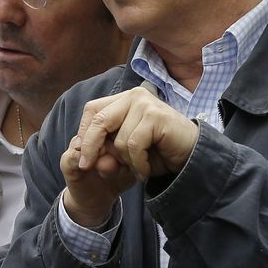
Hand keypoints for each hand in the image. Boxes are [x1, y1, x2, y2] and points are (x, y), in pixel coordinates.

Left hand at [63, 88, 197, 224]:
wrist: (190, 158)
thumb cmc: (157, 153)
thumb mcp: (124, 153)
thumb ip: (104, 151)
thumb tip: (77, 153)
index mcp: (123, 99)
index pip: (92, 110)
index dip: (84, 134)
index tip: (82, 156)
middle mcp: (133, 96)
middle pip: (99, 120)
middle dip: (90, 147)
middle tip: (86, 167)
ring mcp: (145, 103)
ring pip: (118, 139)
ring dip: (125, 161)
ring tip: (137, 167)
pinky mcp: (155, 116)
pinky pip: (133, 145)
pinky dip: (137, 163)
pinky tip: (144, 170)